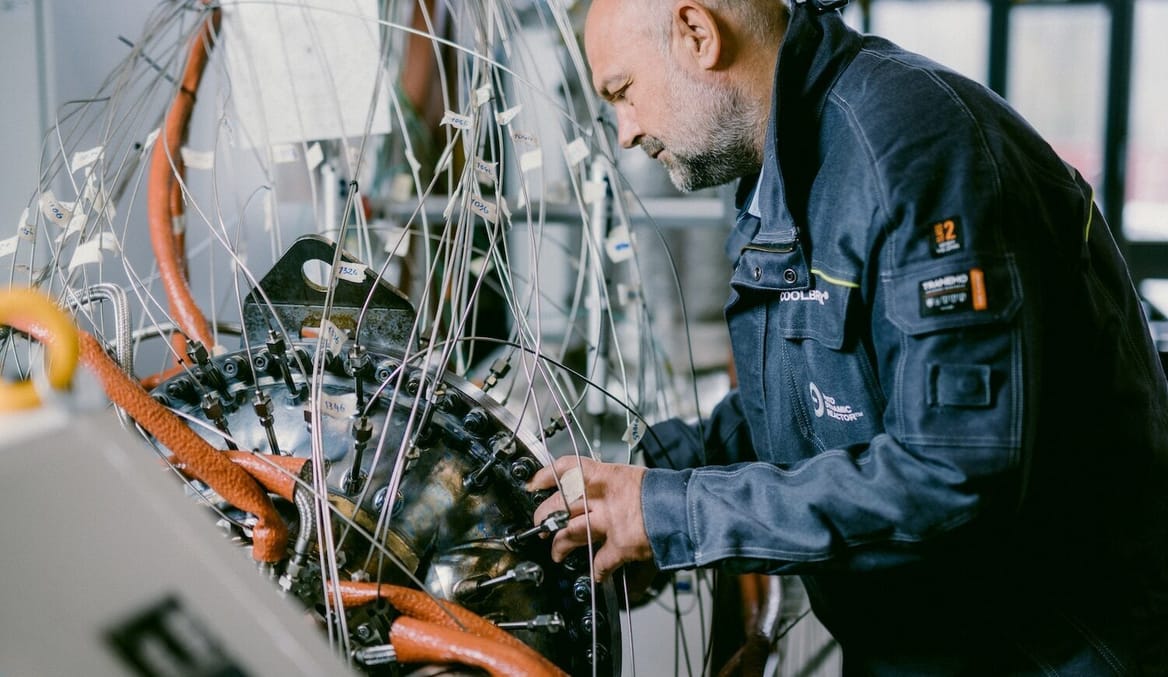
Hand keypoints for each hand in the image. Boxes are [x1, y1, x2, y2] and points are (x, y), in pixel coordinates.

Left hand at [529, 456, 652, 581]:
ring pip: (570, 533)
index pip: (567, 468)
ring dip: (560, 545)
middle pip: (560, 504)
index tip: (534, 484)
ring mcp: (609, 523)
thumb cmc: (664, 491)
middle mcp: (603, 499)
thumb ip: (612, 486)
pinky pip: (600, 562)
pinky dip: (596, 571)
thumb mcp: (634, 477)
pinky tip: (595, 575)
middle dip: (545, 515)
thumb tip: (599, 490)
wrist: (686, 507)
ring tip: (557, 553)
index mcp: (607, 476)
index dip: (545, 476)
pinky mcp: (620, 546)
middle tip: (540, 523)